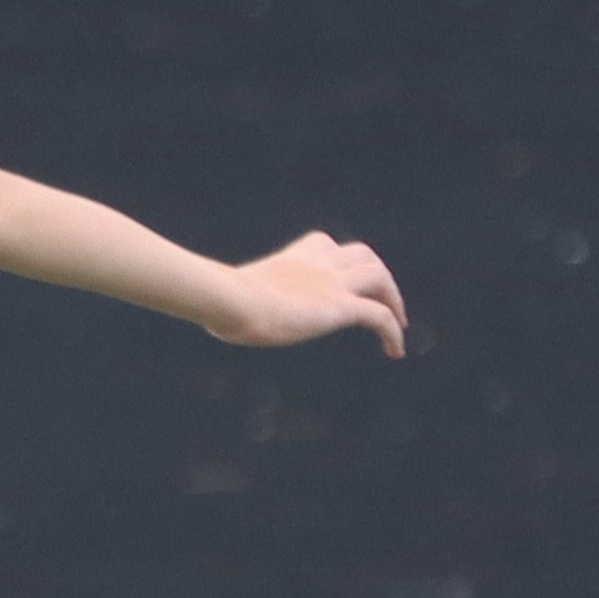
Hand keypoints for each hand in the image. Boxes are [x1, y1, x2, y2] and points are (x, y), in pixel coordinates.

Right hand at [206, 231, 407, 356]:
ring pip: (380, 278)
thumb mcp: (226, 295)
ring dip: (394, 300)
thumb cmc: (220, 300)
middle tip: (384, 302)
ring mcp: (332, 283)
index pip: (327, 245)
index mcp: (294, 258)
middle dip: (378, 276)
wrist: (232, 300)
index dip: (341, 261)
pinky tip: (395, 352)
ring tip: (397, 327)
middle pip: (364, 255)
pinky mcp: (339, 307)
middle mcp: (318, 263)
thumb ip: (226, 297)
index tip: (343, 283)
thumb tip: (201, 306)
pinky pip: (380, 316)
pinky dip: (392, 332)